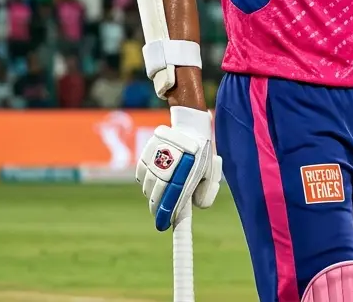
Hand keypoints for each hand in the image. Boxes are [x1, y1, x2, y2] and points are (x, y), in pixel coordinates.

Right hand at [136, 106, 222, 230]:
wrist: (190, 127)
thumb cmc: (203, 154)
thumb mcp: (211, 173)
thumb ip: (207, 192)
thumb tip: (196, 207)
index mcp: (187, 169)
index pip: (174, 197)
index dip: (166, 213)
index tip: (163, 226)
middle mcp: (168, 164)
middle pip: (156, 195)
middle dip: (159, 207)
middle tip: (162, 215)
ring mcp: (154, 158)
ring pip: (147, 187)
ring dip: (153, 194)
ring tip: (163, 192)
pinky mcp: (145, 154)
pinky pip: (141, 176)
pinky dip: (146, 181)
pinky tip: (155, 179)